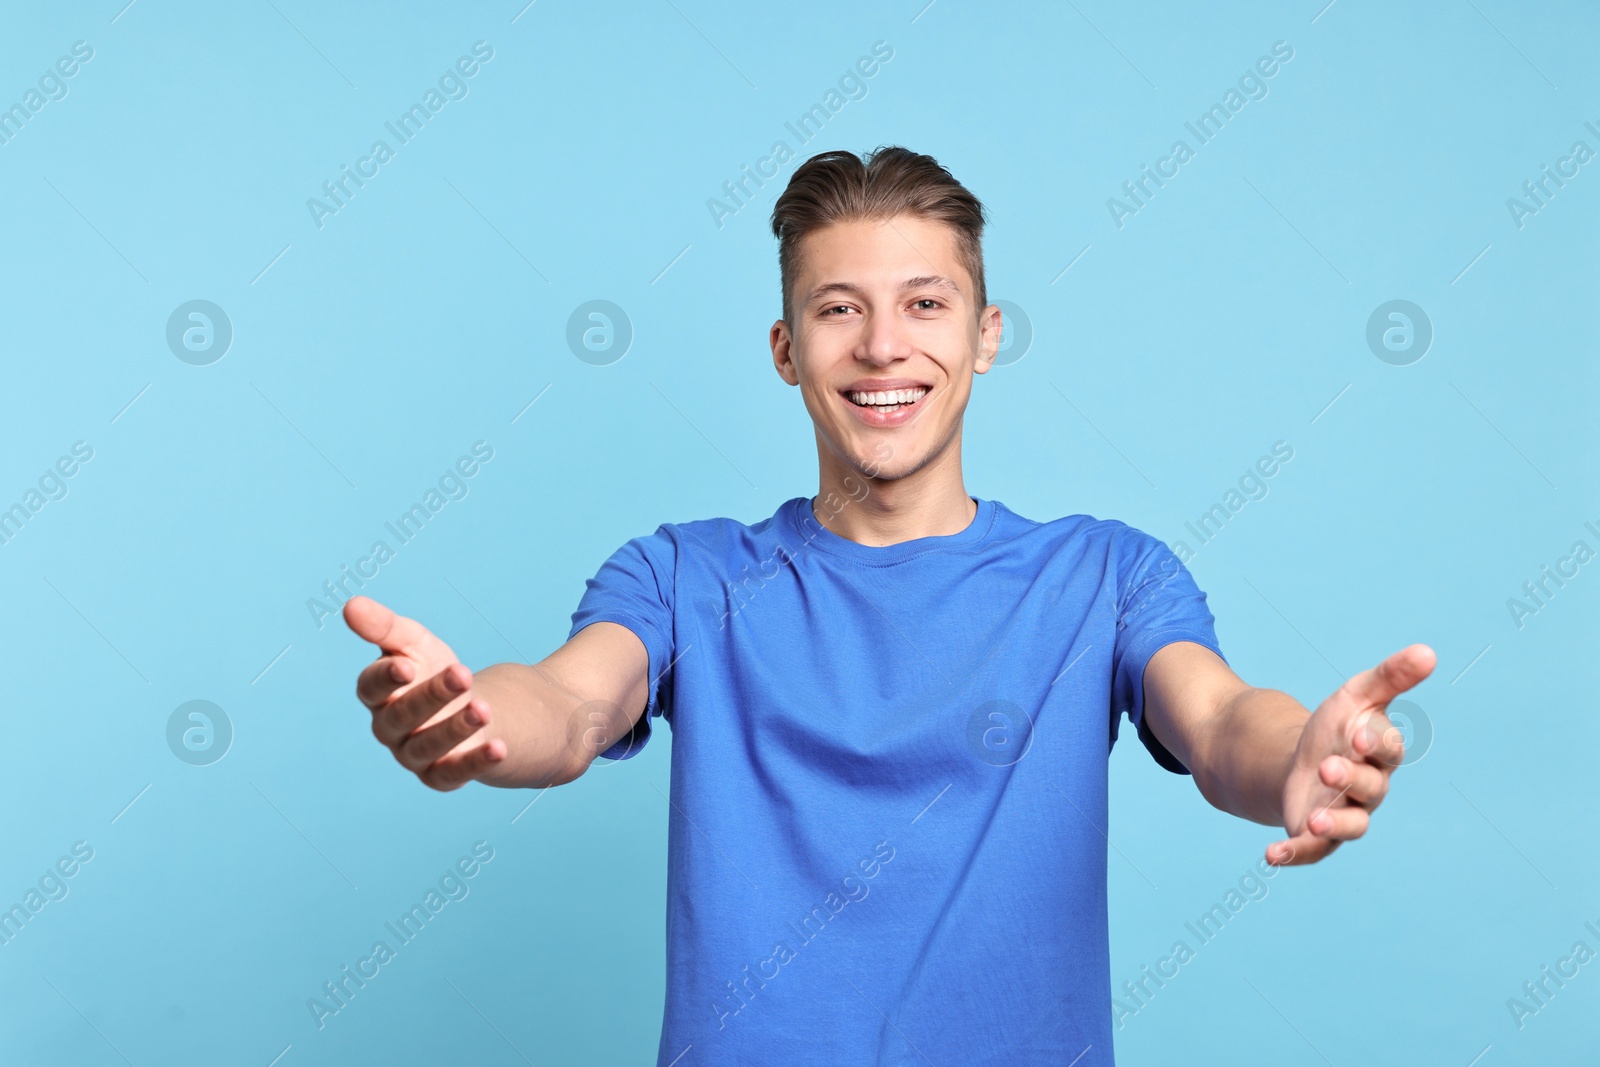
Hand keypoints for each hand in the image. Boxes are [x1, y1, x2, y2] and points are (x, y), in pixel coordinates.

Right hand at [344, 595, 505, 790]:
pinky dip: (476, 763)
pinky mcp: (439, 776)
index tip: (408, 665)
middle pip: (404, 715)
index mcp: (377, 694)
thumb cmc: (432, 670)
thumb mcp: (413, 642)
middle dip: (433, 695)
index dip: (386, 677)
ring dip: (456, 728)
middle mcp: (389, 728)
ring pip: (428, 745)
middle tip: (462, 674)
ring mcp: (412, 756)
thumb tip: (351, 605)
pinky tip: (499, 748)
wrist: (466, 705)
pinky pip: (454, 774)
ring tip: (483, 710)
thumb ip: (384, 626)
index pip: (371, 687)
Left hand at [1268, 643, 1435, 865]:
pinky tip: (1271, 855)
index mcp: (1380, 753)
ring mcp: (1346, 814)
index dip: (1375, 744)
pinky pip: (1312, 850)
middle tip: (1326, 768)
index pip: (1387, 750)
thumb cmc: (1337, 728)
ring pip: (1351, 825)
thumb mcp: (1356, 696)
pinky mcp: (1318, 836)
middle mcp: (1370, 789)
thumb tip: (1427, 651)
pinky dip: (1294, 854)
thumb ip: (1390, 677)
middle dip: (1349, 779)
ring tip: (1311, 818)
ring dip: (1332, 823)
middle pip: (1369, 788)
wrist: (1301, 762)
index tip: (1356, 735)